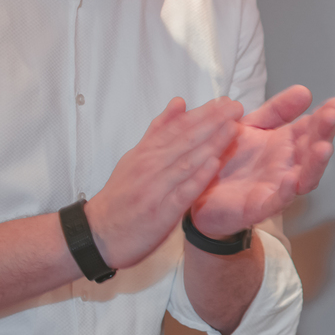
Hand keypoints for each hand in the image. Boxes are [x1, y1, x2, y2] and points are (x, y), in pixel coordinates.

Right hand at [84, 96, 242, 268]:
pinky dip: (197, 177)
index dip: (203, 113)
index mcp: (146, 152)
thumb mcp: (135, 158)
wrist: (99, 233)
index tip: (225, 102)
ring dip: (210, 143)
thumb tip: (180, 102)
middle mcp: (150, 165)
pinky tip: (214, 164)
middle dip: (212, 121)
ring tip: (232, 128)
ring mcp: (155, 187)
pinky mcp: (160, 211)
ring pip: (186, 161)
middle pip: (184, 139)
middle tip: (235, 107)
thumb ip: (159, 131)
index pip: (177, 127)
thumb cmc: (121, 195)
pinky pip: (181, 192)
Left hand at [191, 85, 334, 235]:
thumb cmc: (225, 158)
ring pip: (304, 178)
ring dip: (316, 164)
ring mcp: (276, 188)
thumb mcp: (251, 125)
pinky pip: (277, 201)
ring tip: (323, 147)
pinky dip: (286, 192)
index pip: (311, 128)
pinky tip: (291, 179)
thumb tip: (305, 91)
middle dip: (324, 133)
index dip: (325, 116)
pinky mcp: (259, 207)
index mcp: (285, 145)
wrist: (194, 189)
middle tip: (331, 115)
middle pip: (312, 150)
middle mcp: (287, 166)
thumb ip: (276, 110)